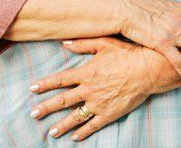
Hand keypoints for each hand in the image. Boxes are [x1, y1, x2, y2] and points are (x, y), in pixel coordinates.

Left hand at [29, 37, 166, 141]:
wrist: (148, 69)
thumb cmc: (128, 54)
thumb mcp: (105, 43)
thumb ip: (83, 44)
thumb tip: (64, 43)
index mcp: (87, 73)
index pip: (60, 79)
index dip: (45, 84)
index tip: (32, 88)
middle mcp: (89, 90)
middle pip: (63, 101)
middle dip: (46, 108)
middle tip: (33, 114)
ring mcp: (99, 103)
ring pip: (75, 117)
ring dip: (62, 125)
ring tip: (51, 132)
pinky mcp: (110, 113)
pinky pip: (93, 125)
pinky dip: (83, 132)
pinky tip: (75, 137)